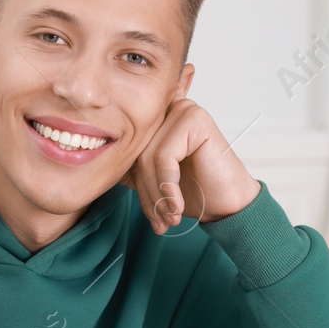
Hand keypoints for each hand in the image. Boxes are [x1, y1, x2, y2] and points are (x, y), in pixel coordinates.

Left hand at [120, 94, 262, 233]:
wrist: (229, 205)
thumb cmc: (194, 191)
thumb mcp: (151, 180)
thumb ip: (129, 167)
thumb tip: (99, 165)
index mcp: (157, 117)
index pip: (128, 149)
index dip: (134, 183)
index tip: (151, 213)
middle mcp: (169, 107)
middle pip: (136, 153)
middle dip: (145, 192)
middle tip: (158, 220)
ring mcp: (183, 109)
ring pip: (147, 157)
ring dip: (156, 195)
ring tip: (169, 217)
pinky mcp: (194, 119)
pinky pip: (164, 158)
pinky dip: (167, 188)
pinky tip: (177, 207)